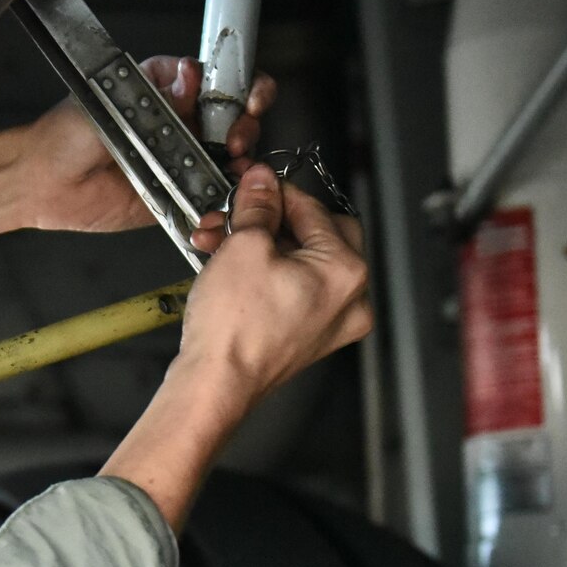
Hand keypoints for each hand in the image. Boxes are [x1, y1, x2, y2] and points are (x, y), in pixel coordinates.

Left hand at [17, 57, 276, 247]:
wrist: (42, 182)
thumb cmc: (66, 134)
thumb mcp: (110, 101)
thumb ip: (154, 94)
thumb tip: (189, 77)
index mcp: (167, 91)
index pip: (219, 82)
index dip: (241, 87)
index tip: (245, 98)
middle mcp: (181, 124)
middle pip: (236, 120)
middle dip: (244, 125)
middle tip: (231, 137)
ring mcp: (182, 161)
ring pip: (231, 159)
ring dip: (241, 162)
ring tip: (231, 164)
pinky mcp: (176, 196)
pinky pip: (210, 198)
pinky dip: (223, 199)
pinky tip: (223, 196)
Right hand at [178, 164, 373, 407]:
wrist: (216, 383)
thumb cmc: (235, 330)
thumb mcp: (243, 246)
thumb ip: (257, 206)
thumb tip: (262, 184)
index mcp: (347, 272)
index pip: (315, 210)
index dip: (277, 192)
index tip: (253, 186)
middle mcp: (350, 300)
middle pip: (316, 235)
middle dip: (270, 220)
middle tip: (238, 215)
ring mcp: (331, 322)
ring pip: (300, 262)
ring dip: (259, 246)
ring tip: (218, 243)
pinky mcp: (309, 336)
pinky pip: (294, 289)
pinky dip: (265, 273)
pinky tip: (230, 267)